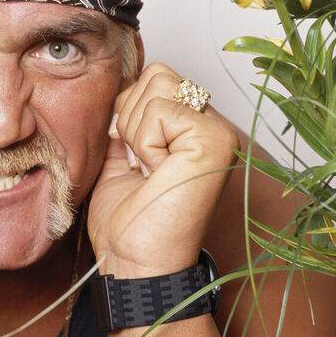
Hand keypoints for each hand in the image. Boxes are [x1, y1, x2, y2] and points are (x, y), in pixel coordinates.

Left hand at [88, 63, 239, 276]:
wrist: (134, 261)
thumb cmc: (128, 220)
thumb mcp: (119, 155)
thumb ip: (127, 118)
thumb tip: (117, 86)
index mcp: (193, 126)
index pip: (154, 77)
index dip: (128, 112)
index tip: (133, 159)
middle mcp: (212, 124)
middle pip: (156, 74)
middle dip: (131, 117)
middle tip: (140, 164)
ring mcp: (218, 130)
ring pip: (157, 86)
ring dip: (136, 132)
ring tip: (148, 170)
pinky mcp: (215, 140)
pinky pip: (159, 111)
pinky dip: (144, 144)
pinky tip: (156, 173)